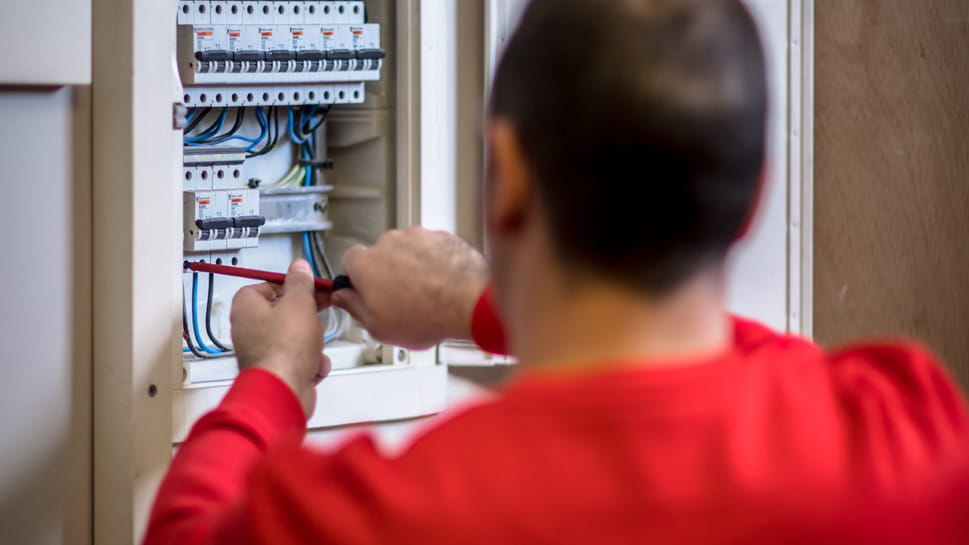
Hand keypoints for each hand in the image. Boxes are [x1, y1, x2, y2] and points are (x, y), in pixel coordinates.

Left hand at [230, 260, 331, 417]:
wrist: (284, 389)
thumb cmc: (283, 348)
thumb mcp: (299, 303)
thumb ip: (300, 283)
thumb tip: (299, 268)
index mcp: (246, 306)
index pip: (268, 284)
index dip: (292, 285)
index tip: (310, 286)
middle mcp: (248, 328)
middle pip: (283, 311)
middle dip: (306, 316)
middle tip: (320, 311)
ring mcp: (261, 351)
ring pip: (293, 336)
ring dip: (311, 341)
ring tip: (314, 345)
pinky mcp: (274, 370)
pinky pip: (296, 358)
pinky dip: (309, 362)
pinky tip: (313, 365)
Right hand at [332, 227, 489, 349]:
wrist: (469, 302)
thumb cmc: (427, 315)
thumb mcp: (378, 326)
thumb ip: (353, 307)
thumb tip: (343, 298)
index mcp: (365, 263)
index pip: (348, 262)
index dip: (356, 280)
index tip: (363, 291)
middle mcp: (389, 242)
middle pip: (379, 255)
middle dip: (386, 273)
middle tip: (398, 298)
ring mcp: (417, 236)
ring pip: (406, 250)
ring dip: (411, 267)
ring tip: (424, 294)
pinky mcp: (441, 236)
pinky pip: (431, 248)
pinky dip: (434, 261)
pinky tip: (440, 284)